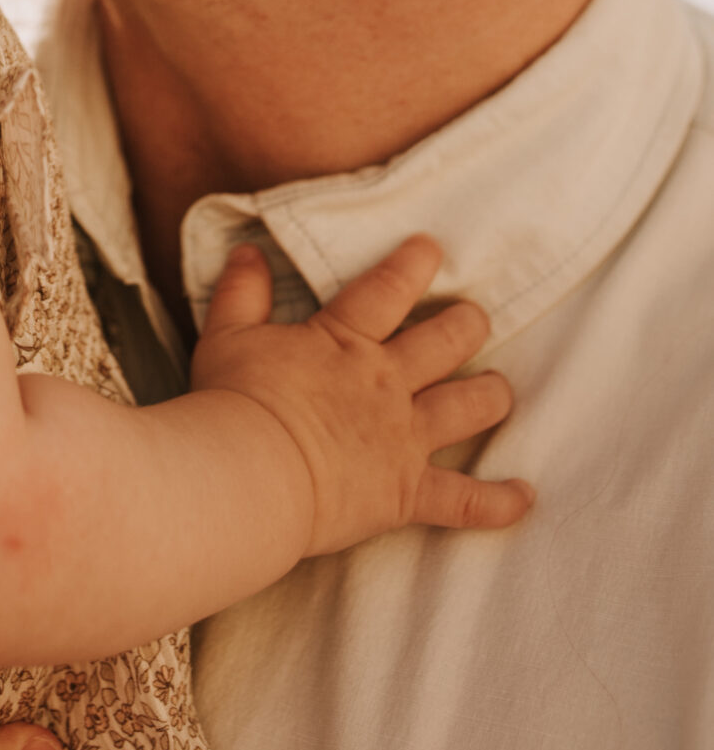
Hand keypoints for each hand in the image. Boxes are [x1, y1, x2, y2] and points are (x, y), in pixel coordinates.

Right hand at [190, 234, 533, 554]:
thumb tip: (248, 252)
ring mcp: (403, 437)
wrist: (249, 473)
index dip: (414, 264)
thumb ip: (241, 293)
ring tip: (501, 390)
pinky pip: (466, 500)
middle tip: (475, 318)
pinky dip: (499, 501)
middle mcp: (385, 382)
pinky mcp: (407, 492)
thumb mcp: (226, 335)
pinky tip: (524, 496)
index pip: (389, 289)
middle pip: (446, 342)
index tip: (433, 248)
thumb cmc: (234, 403)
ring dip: (490, 395)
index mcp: (345, 342)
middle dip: (467, 325)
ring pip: (467, 407)